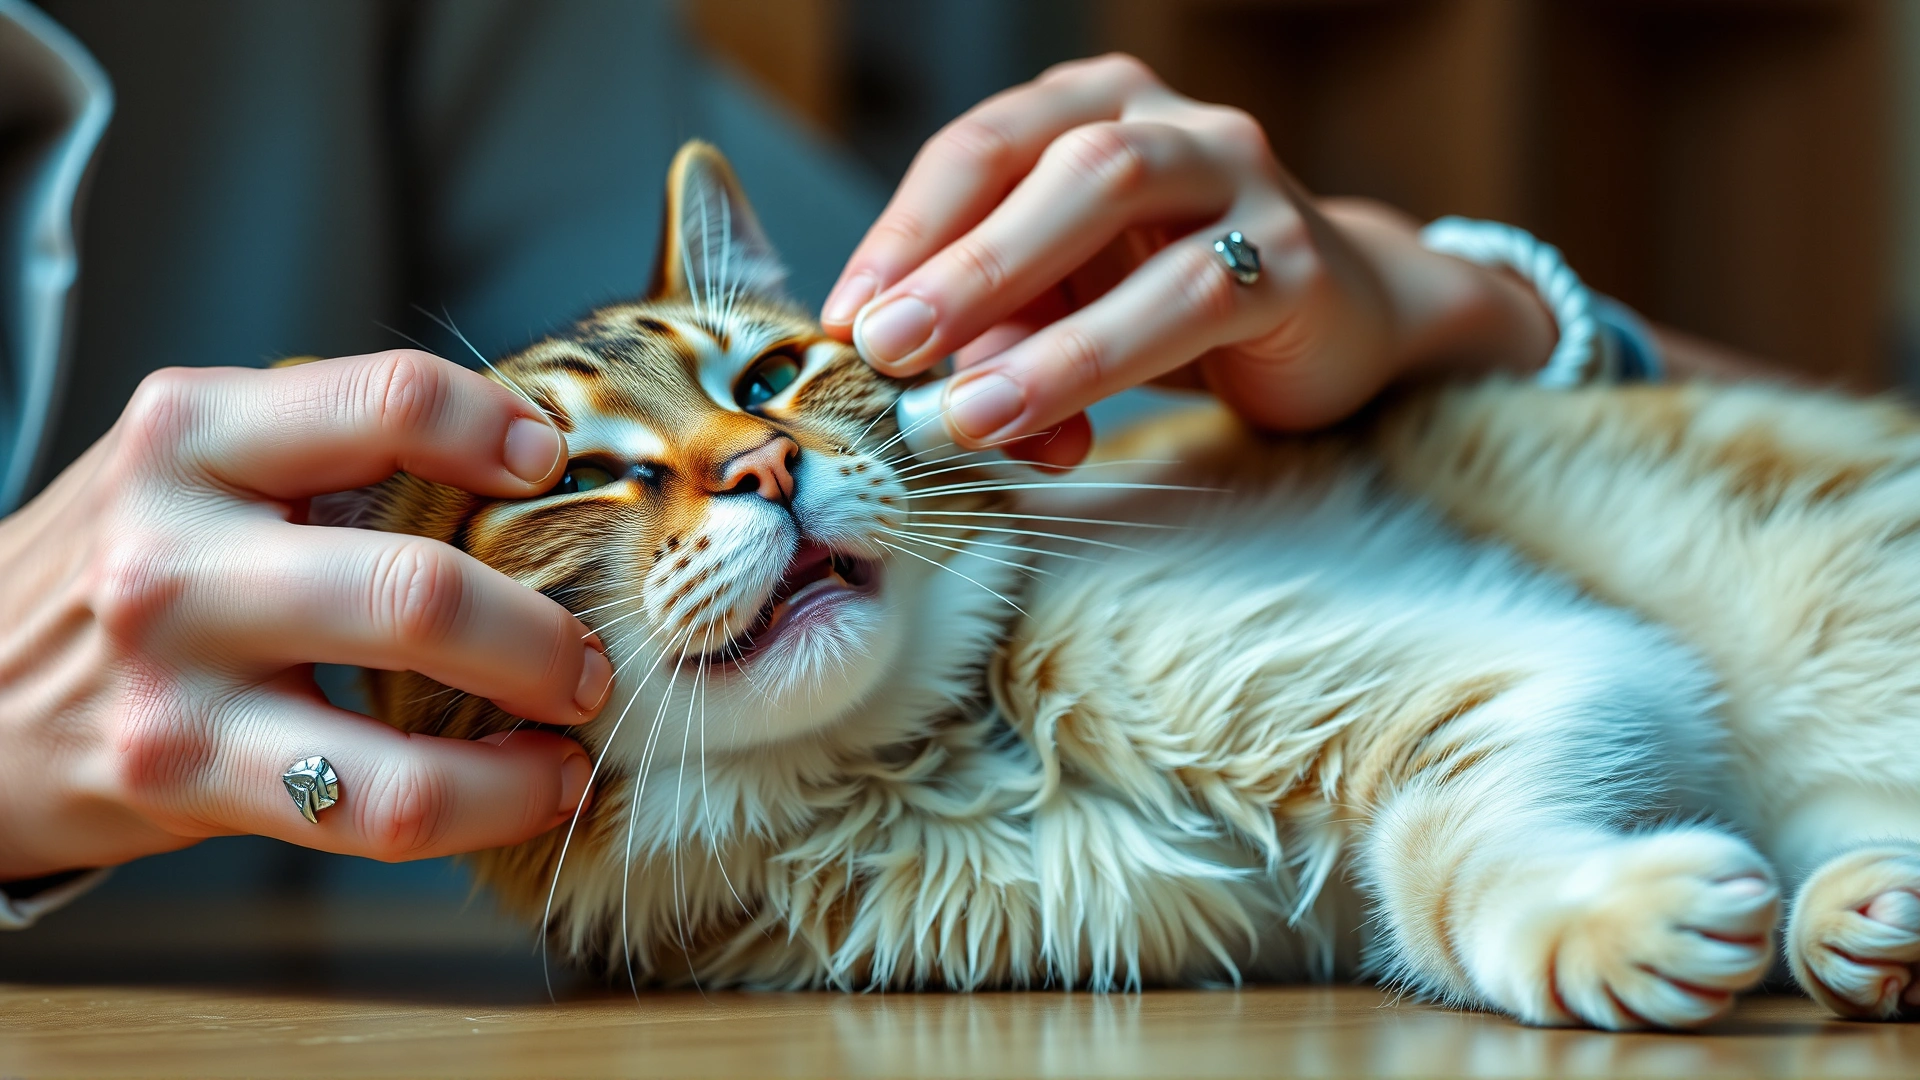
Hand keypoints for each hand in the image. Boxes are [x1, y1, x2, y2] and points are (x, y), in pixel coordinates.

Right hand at [0, 351, 613, 878]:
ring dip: (525, 731)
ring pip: (402, 728)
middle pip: (420, 588)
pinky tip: (527, 786)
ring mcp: (172, 672)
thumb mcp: (197, 467)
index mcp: (194, 433)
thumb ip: (330, 450)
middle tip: (593, 649)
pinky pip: (374, 808)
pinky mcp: (182, 775)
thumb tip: (528, 462)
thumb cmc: (126, 565)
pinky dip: (485, 803)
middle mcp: (174, 545)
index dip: (498, 430)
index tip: (551, 464)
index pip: (390, 399)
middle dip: (545, 633)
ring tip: (573, 724)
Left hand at [823, 54, 1555, 465]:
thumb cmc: (1166, 300)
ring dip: (1032, 325)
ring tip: (959, 411)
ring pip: (1120, 213)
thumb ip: (996, 333)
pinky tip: (1058, 434)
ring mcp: (1239, 177)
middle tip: (883, 348)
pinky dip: (1109, 363)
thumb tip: (906, 393)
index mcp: (1090, 109)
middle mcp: (1166, 120)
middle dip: (957, 262)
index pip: (981, 148)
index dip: (904, 232)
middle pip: (1050, 164)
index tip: (843, 321)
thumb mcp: (1063, 306)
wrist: (1336, 320)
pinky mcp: (1294, 260)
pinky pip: (1196, 297)